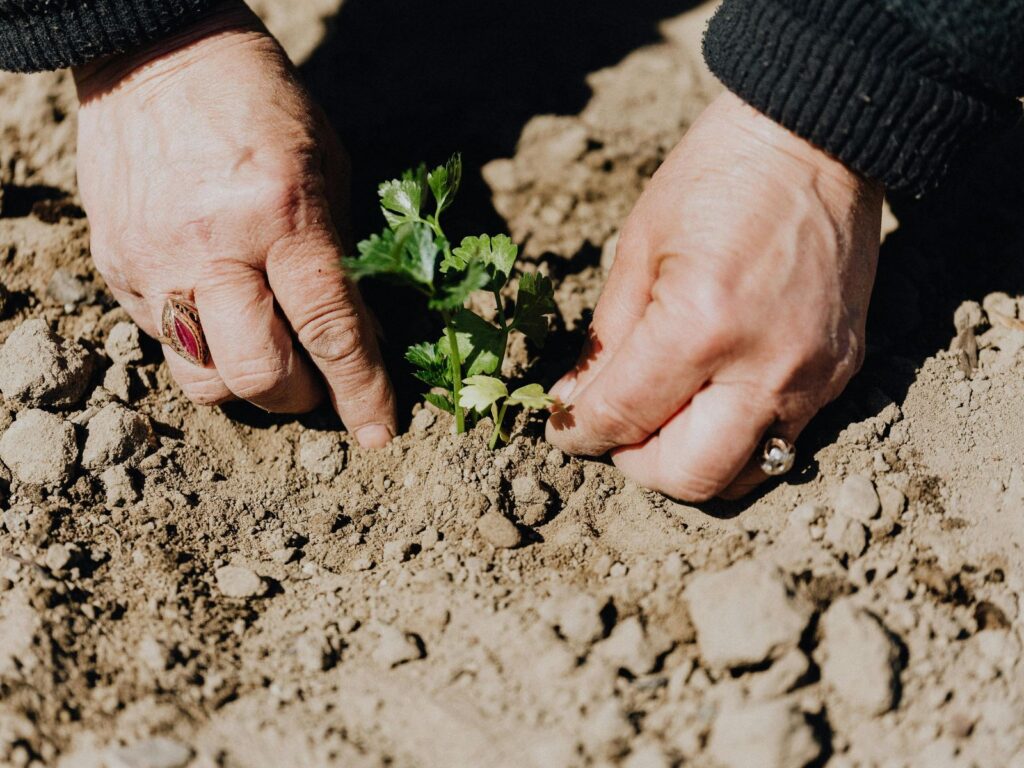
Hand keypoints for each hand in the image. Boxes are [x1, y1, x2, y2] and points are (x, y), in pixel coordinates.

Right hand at [73, 2, 395, 446]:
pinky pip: (164, 344)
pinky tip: (223, 313)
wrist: (155, 55)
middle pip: (259, 375)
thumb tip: (357, 341)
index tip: (379, 432)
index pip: (329, 329)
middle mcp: (211, 247)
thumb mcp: (327, 171)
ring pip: (203, 379)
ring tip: (269, 353)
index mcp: (280, 214)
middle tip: (317, 383)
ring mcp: (154, 262)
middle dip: (300, 398)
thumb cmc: (262, 106)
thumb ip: (341, 261)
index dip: (361, 391)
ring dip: (247, 386)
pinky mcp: (115, 268)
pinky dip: (206, 347)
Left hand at [546, 92, 882, 499]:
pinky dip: (735, 438)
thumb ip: (605, 340)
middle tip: (616, 433)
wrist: (818, 141)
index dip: (579, 433)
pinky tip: (712, 399)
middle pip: (688, 476)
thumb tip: (575, 405)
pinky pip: (782, 441)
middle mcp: (764, 367)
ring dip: (689, 463)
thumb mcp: (639, 248)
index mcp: (700, 326)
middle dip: (636, 465)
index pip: (623, 418)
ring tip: (664, 421)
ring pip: (742, 475)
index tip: (564, 429)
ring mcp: (813, 377)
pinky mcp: (842, 373)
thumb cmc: (717, 178)